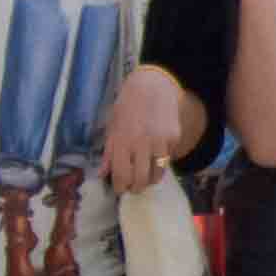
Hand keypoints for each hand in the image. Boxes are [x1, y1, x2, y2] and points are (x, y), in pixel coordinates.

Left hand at [101, 66, 197, 192]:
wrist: (152, 87)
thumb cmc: (127, 107)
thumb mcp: (112, 127)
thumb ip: (108, 152)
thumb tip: (102, 174)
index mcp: (122, 140)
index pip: (121, 175)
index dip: (120, 187)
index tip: (119, 188)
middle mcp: (141, 143)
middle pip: (140, 180)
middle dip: (135, 188)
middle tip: (133, 187)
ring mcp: (160, 141)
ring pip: (156, 174)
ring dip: (149, 180)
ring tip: (144, 178)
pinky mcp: (173, 138)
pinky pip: (167, 160)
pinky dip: (160, 163)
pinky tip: (154, 157)